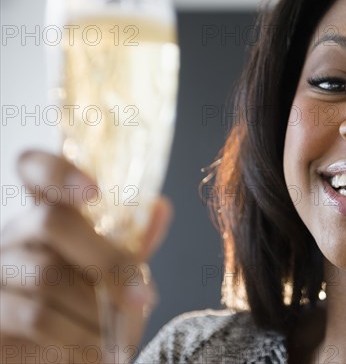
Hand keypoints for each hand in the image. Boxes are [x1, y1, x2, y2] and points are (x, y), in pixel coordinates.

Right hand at [0, 151, 171, 362]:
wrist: (61, 358)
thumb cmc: (88, 307)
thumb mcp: (113, 273)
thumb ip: (132, 244)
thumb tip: (161, 207)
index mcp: (46, 212)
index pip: (33, 168)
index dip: (58, 171)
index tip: (94, 191)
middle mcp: (15, 234)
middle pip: (51, 221)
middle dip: (107, 261)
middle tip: (143, 299)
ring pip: (48, 275)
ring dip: (96, 309)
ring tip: (120, 334)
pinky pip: (35, 315)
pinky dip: (76, 334)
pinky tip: (96, 348)